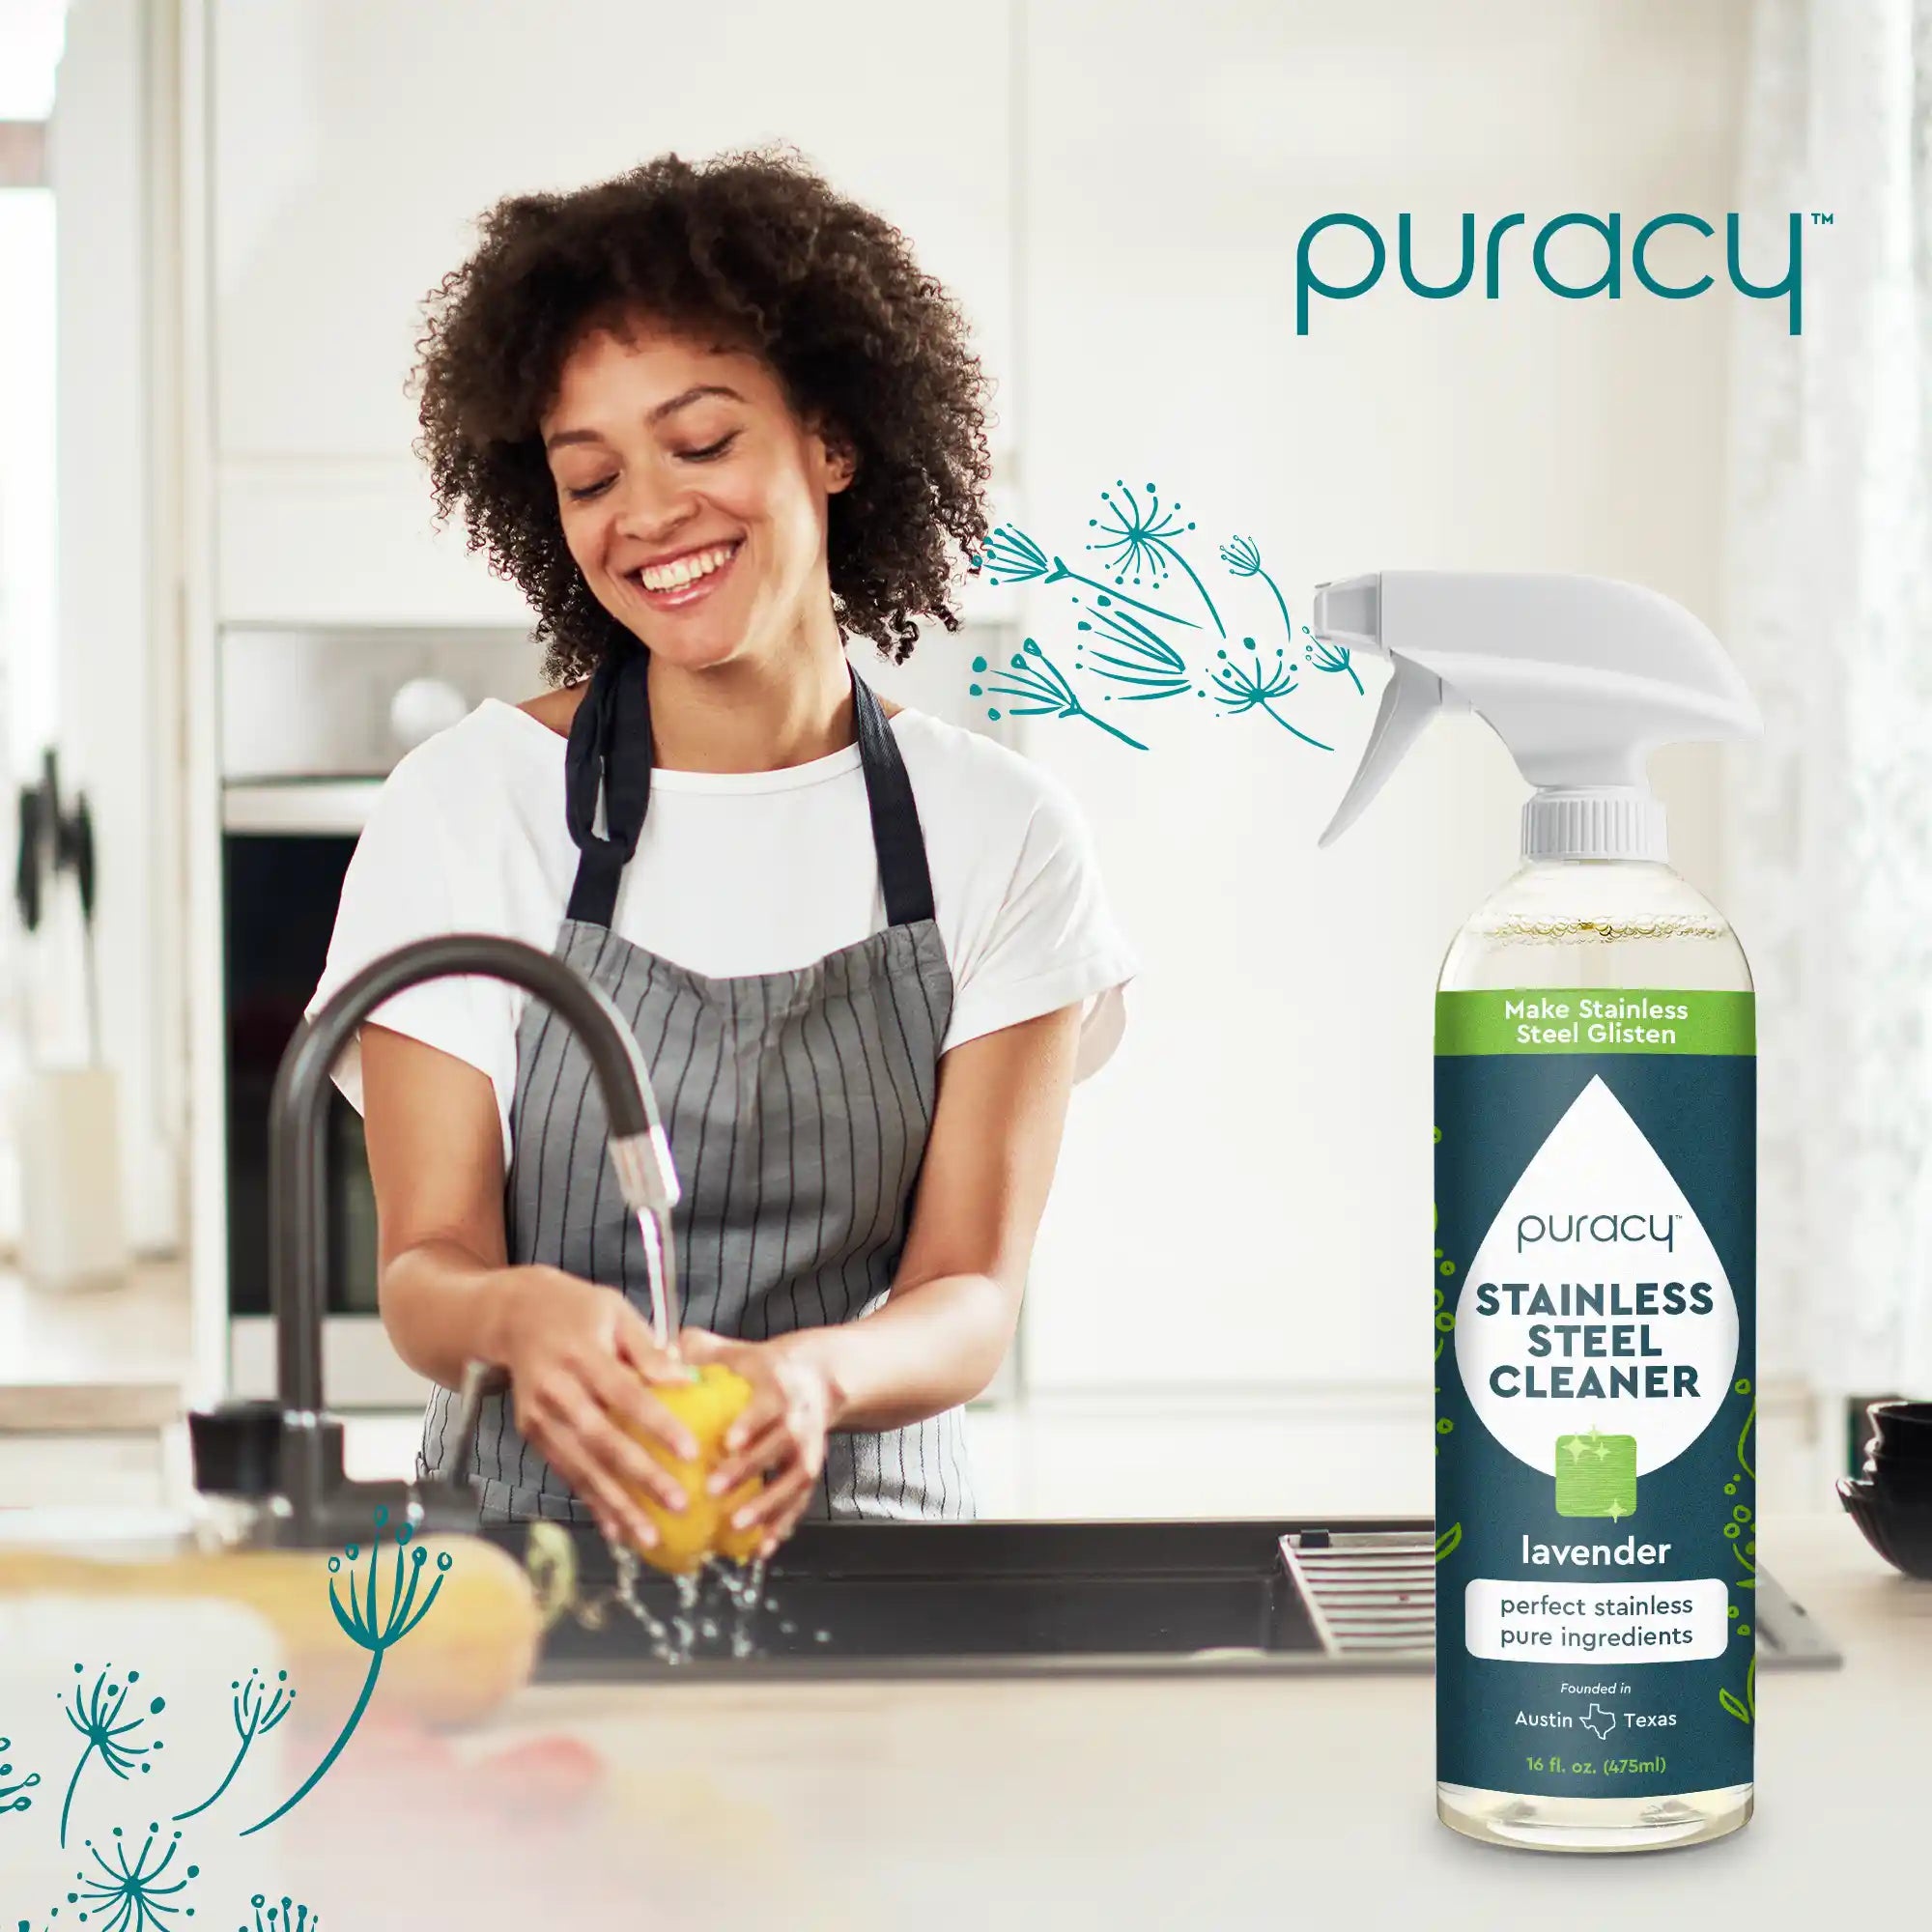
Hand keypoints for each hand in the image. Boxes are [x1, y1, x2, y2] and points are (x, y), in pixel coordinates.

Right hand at [492, 1266, 698, 1552]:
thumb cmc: (577, 1310)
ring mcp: (539, 1417)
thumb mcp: (616, 1311)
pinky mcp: (533, 1435)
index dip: (656, 1425)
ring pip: (581, 1467)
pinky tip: (617, 1530)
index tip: (690, 1451)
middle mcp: (556, 1390)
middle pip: (601, 1440)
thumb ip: (648, 1349)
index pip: (625, 1395)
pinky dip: (592, 1503)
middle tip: (678, 1503)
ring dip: (616, 1504)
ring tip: (649, 1535)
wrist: (514, 1316)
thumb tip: (686, 1381)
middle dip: (640, 1476)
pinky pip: (566, 1473)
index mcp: (582, 1355)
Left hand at [677, 1329, 836, 1556]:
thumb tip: (650, 1353)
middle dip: (749, 1470)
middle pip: (779, 1447)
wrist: (816, 1378)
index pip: (766, 1406)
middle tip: (714, 1490)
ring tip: (736, 1527)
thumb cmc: (760, 1368)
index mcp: (777, 1388)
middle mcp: (797, 1419)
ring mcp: (808, 1449)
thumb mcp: (733, 1351)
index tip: (727, 1442)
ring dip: (768, 1506)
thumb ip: (695, 1351)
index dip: (750, 1424)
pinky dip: (783, 1526)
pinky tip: (761, 1549)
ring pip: (793, 1481)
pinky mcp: (809, 1473)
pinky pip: (800, 1503)